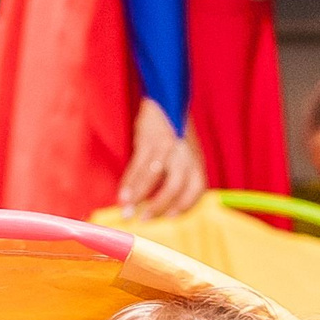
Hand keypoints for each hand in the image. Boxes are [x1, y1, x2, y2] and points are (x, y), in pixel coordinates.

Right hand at [116, 98, 207, 218]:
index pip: (197, 187)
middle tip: (144, 219)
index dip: (185, 205)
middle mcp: (184, 152)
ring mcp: (166, 145)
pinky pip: (137, 166)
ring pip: (152, 177)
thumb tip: (160, 203)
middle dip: (159, 206)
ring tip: (127, 211)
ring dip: (138, 197)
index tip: (171, 217)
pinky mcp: (148, 139)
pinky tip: (122, 194)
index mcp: (196, 158)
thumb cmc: (173, 132)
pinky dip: (128, 183)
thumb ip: (179, 175)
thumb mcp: (185, 152)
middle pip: (175, 185)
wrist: (162, 100)